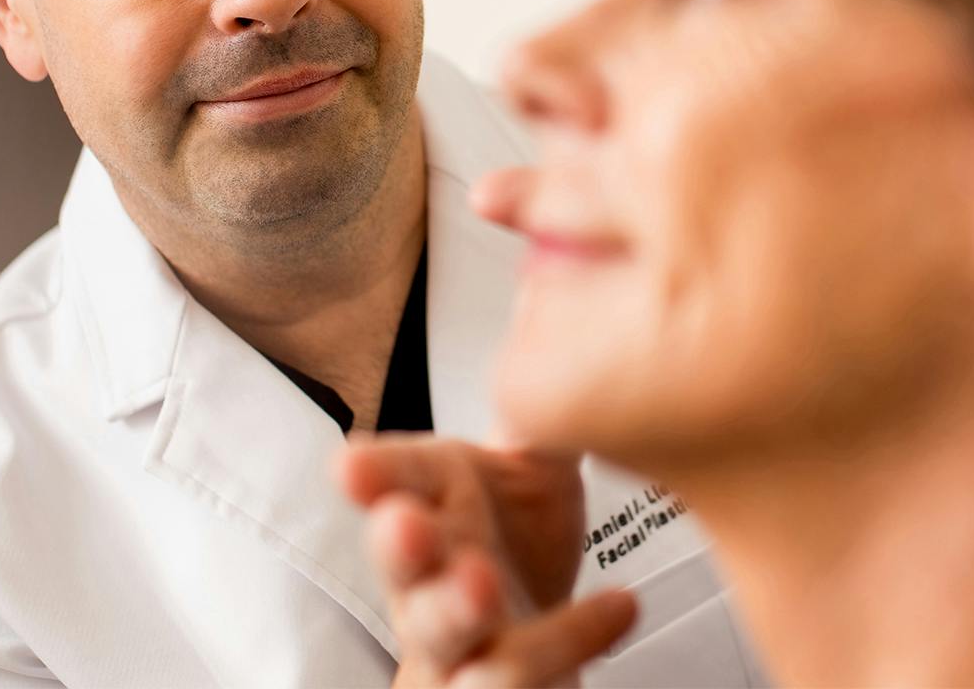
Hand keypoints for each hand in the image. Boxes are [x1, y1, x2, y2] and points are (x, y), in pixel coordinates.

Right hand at [337, 436, 637, 686]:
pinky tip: (620, 605)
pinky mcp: (495, 679)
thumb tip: (561, 320)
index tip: (353, 465)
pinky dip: (571, 640)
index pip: (397, 479)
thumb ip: (546, 408)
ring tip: (484, 583)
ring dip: (455, 609)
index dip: (375, 475)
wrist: (540, 633)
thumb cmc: (518, 541)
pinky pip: (518, 673)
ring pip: (442, 632)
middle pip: (400, 562)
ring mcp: (458, 636)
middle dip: (396, 543)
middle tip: (404, 523)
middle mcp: (432, 573)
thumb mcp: (536, 465)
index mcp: (436, 502)